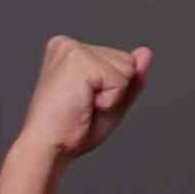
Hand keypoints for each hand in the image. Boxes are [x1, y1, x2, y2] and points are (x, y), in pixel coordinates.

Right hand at [0, 35, 151, 193]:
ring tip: (81, 105)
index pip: (120, 61)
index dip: (112, 90)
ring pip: (127, 68)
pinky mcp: (78, 60)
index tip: (84, 103)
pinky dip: (109, 100)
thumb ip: (131, 78)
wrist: (49, 148)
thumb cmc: (72, 131)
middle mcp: (68, 44)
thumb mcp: (111, 102)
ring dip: (111, 96)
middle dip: (114, 91)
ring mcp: (72, 49)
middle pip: (126, 61)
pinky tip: (83, 104)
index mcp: (70, 51)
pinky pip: (121, 80)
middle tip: (83, 107)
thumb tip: (146, 52)